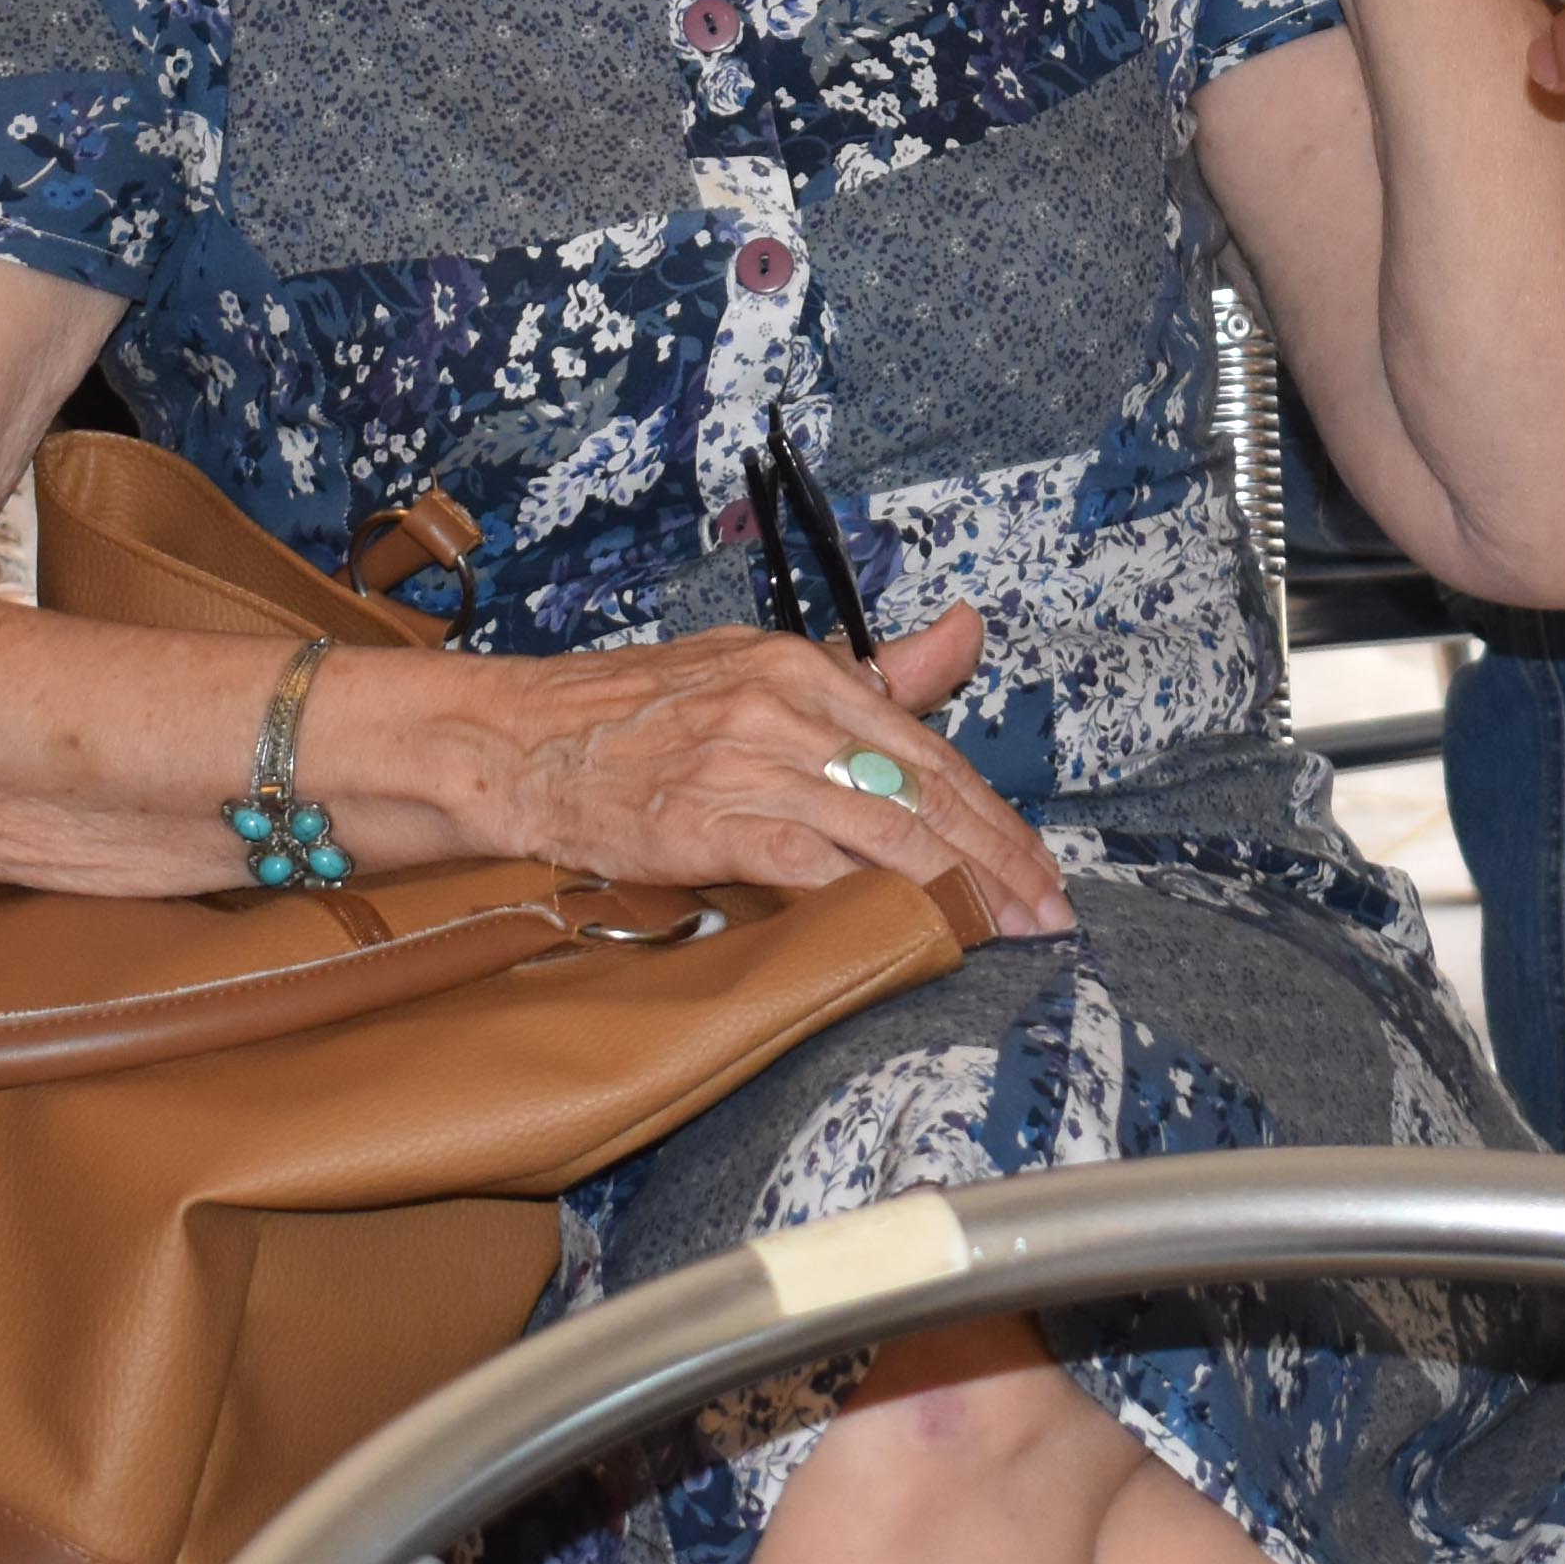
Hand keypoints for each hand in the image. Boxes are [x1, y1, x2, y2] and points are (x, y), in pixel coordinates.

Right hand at [381, 606, 1078, 938]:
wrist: (516, 740)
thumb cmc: (637, 713)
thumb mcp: (759, 666)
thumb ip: (872, 671)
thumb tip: (966, 632)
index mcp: (803, 666)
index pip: (928, 748)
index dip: (993, 816)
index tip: (1038, 869)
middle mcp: (782, 706)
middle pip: (921, 790)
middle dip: (997, 859)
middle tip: (1048, 913)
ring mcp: (744, 763)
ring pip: (881, 827)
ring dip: (955, 887)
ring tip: (1003, 931)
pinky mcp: (705, 820)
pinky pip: (807, 864)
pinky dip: (866, 896)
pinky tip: (909, 928)